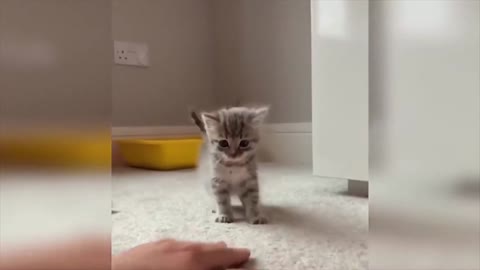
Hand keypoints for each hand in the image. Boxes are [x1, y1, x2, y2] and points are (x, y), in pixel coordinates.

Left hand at [113, 239, 250, 269]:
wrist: (108, 269)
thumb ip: (207, 269)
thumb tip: (220, 267)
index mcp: (190, 260)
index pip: (221, 257)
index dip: (235, 256)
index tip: (244, 254)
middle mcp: (176, 249)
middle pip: (205, 249)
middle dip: (220, 251)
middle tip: (232, 252)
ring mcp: (158, 247)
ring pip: (187, 245)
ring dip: (201, 249)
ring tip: (208, 251)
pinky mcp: (143, 249)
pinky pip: (170, 246)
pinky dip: (180, 249)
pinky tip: (178, 251)